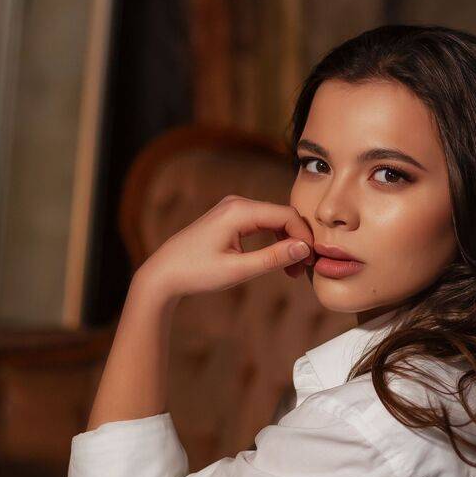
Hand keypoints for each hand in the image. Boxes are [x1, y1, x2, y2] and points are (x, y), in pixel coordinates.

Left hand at [138, 195, 316, 299]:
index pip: (287, 216)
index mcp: (239, 211)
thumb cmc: (196, 271)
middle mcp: (237, 203)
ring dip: (287, 242)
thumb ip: (273, 258)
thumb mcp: (238, 270)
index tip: (311, 263)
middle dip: (298, 241)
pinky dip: (274, 240)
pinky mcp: (230, 217)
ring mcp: (233, 208)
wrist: (164, 273)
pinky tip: (279, 261)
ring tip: (293, 271)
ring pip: (274, 220)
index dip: (304, 238)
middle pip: (283, 215)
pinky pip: (262, 223)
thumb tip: (303, 249)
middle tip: (305, 270)